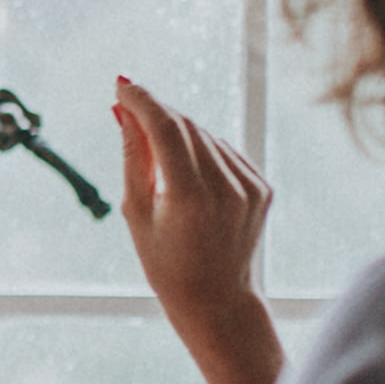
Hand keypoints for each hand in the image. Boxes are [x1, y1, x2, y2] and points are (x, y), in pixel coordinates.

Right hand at [113, 78, 271, 323]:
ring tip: (161, 163)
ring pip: (206, 136)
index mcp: (188, 196)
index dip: (141, 99)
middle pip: (185, 126)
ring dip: (179, 134)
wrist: (216, 299)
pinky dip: (204, 151)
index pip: (164, 126)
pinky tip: (190, 176)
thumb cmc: (165, 262)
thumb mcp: (136, 211)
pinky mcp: (262, 187)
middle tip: (129, 107)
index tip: (122, 84)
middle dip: (156, 112)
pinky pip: (226, 152)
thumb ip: (133, 155)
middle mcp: (225, 187)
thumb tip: (123, 110)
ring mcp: (249, 186)